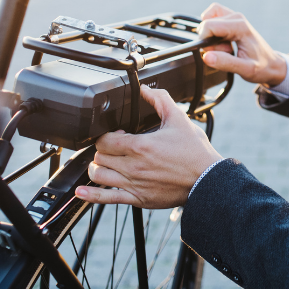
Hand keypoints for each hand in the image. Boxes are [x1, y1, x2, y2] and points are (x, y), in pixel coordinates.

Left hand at [75, 86, 222, 208]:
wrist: (207, 179)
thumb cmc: (195, 152)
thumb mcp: (179, 119)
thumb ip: (160, 100)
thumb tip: (146, 89)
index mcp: (141, 146)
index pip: (105, 140)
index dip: (107, 134)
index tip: (118, 133)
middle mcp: (134, 167)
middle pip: (99, 156)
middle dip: (103, 149)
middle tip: (114, 147)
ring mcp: (134, 184)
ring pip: (98, 175)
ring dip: (98, 167)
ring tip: (106, 163)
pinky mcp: (138, 199)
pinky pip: (107, 198)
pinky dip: (90, 195)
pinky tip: (81, 192)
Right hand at [198, 3, 286, 86]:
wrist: (272, 65)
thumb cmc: (262, 67)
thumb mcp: (245, 69)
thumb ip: (225, 63)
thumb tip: (206, 56)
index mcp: (240, 26)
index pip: (208, 25)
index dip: (205, 42)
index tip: (217, 53)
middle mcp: (237, 17)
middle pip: (207, 23)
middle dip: (209, 40)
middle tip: (226, 52)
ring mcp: (234, 17)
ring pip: (208, 19)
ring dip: (210, 35)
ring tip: (225, 47)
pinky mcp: (232, 20)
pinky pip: (213, 19)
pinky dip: (212, 31)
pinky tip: (222, 42)